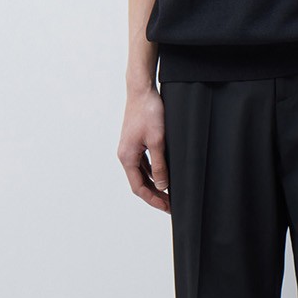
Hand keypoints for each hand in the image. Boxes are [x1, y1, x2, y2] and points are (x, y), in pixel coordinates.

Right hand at [119, 86, 170, 212]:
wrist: (142, 90)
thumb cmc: (148, 112)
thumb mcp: (158, 140)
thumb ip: (160, 164)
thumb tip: (163, 186)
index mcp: (127, 157)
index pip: (139, 187)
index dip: (153, 199)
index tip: (167, 208)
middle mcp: (125, 155)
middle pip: (139, 183)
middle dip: (155, 195)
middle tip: (171, 205)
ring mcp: (130, 148)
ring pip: (142, 174)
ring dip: (154, 185)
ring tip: (169, 194)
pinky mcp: (135, 142)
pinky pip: (143, 164)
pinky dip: (153, 172)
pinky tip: (164, 176)